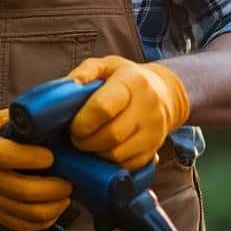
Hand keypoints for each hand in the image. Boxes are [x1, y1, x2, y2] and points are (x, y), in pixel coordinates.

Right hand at [0, 109, 72, 230]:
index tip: (51, 156)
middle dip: (52, 189)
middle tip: (69, 182)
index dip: (31, 158)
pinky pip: (18, 225)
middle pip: (20, 190)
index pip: (5, 156)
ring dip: (51, 208)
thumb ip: (23, 123)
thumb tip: (55, 123)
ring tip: (65, 197)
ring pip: (23, 212)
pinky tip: (53, 210)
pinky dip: (41, 222)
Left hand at [66, 55, 189, 170]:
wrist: (164, 92)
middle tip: (76, 137)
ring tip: (88, 143)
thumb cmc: (126, 78)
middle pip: (111, 135)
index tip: (73, 125)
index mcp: (132, 82)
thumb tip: (66, 88)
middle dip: (86, 141)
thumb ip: (84, 73)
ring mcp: (154, 130)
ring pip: (118, 154)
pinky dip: (110, 163)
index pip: (104, 107)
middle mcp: (147, 107)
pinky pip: (128, 165)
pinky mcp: (155, 148)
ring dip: (96, 153)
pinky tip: (102, 150)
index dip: (83, 121)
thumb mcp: (105, 65)